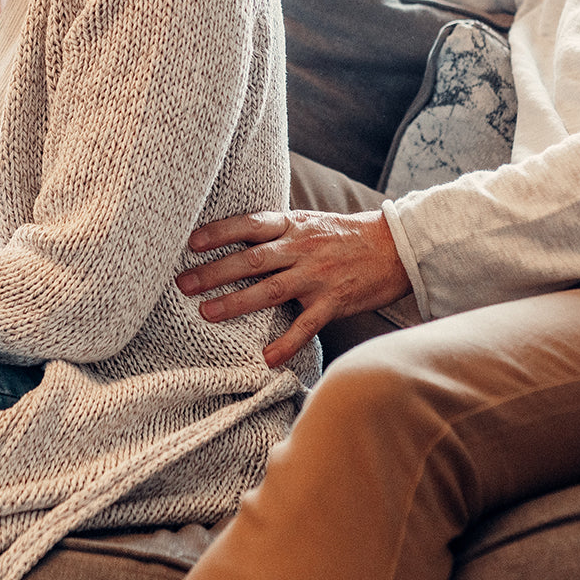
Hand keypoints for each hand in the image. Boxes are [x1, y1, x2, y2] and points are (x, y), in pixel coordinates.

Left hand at [179, 209, 411, 367]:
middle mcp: (302, 248)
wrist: (395, 246)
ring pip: (269, 291)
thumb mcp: (310, 221)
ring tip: (207, 313)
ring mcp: (317, 276)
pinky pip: (305, 326)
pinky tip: (265, 359)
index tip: (192, 242)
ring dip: (235, 303)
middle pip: (251, 260)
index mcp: (294, 225)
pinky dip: (285, 343)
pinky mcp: (333, 301)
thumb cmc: (346, 234)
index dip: (220, 232)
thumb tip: (237, 238)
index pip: (250, 224)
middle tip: (184, 283)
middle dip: (214, 272)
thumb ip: (278, 230)